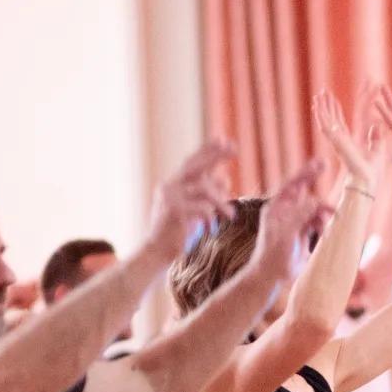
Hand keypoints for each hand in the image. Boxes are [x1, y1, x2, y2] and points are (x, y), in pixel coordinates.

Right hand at [145, 139, 236, 259]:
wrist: (157, 252)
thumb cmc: (177, 232)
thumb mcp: (195, 209)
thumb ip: (208, 194)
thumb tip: (225, 177)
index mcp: (173, 183)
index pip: (192, 161)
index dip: (208, 150)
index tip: (224, 139)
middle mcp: (169, 186)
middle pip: (195, 165)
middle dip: (215, 156)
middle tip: (234, 149)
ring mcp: (170, 197)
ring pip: (203, 187)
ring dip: (221, 201)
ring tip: (231, 217)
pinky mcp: (174, 212)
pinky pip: (202, 207)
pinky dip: (212, 216)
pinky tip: (212, 227)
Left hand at [250, 160, 326, 287]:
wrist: (273, 277)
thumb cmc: (273, 255)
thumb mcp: (286, 232)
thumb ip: (301, 214)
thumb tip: (317, 200)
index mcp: (276, 208)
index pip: (292, 185)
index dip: (306, 173)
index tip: (319, 163)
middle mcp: (286, 212)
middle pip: (303, 191)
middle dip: (315, 181)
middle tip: (325, 166)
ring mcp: (295, 222)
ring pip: (313, 208)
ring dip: (322, 211)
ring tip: (330, 217)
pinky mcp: (303, 234)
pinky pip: (317, 222)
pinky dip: (323, 224)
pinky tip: (323, 232)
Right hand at [314, 87, 381, 190]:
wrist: (367, 181)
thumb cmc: (371, 171)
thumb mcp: (377, 150)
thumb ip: (376, 138)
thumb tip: (378, 125)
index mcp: (348, 142)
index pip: (339, 122)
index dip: (335, 110)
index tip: (333, 99)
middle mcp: (340, 140)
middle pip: (331, 119)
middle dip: (326, 106)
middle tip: (322, 92)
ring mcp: (337, 141)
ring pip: (326, 121)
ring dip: (322, 107)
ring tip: (319, 95)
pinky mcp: (336, 142)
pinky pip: (326, 126)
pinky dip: (321, 116)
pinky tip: (317, 106)